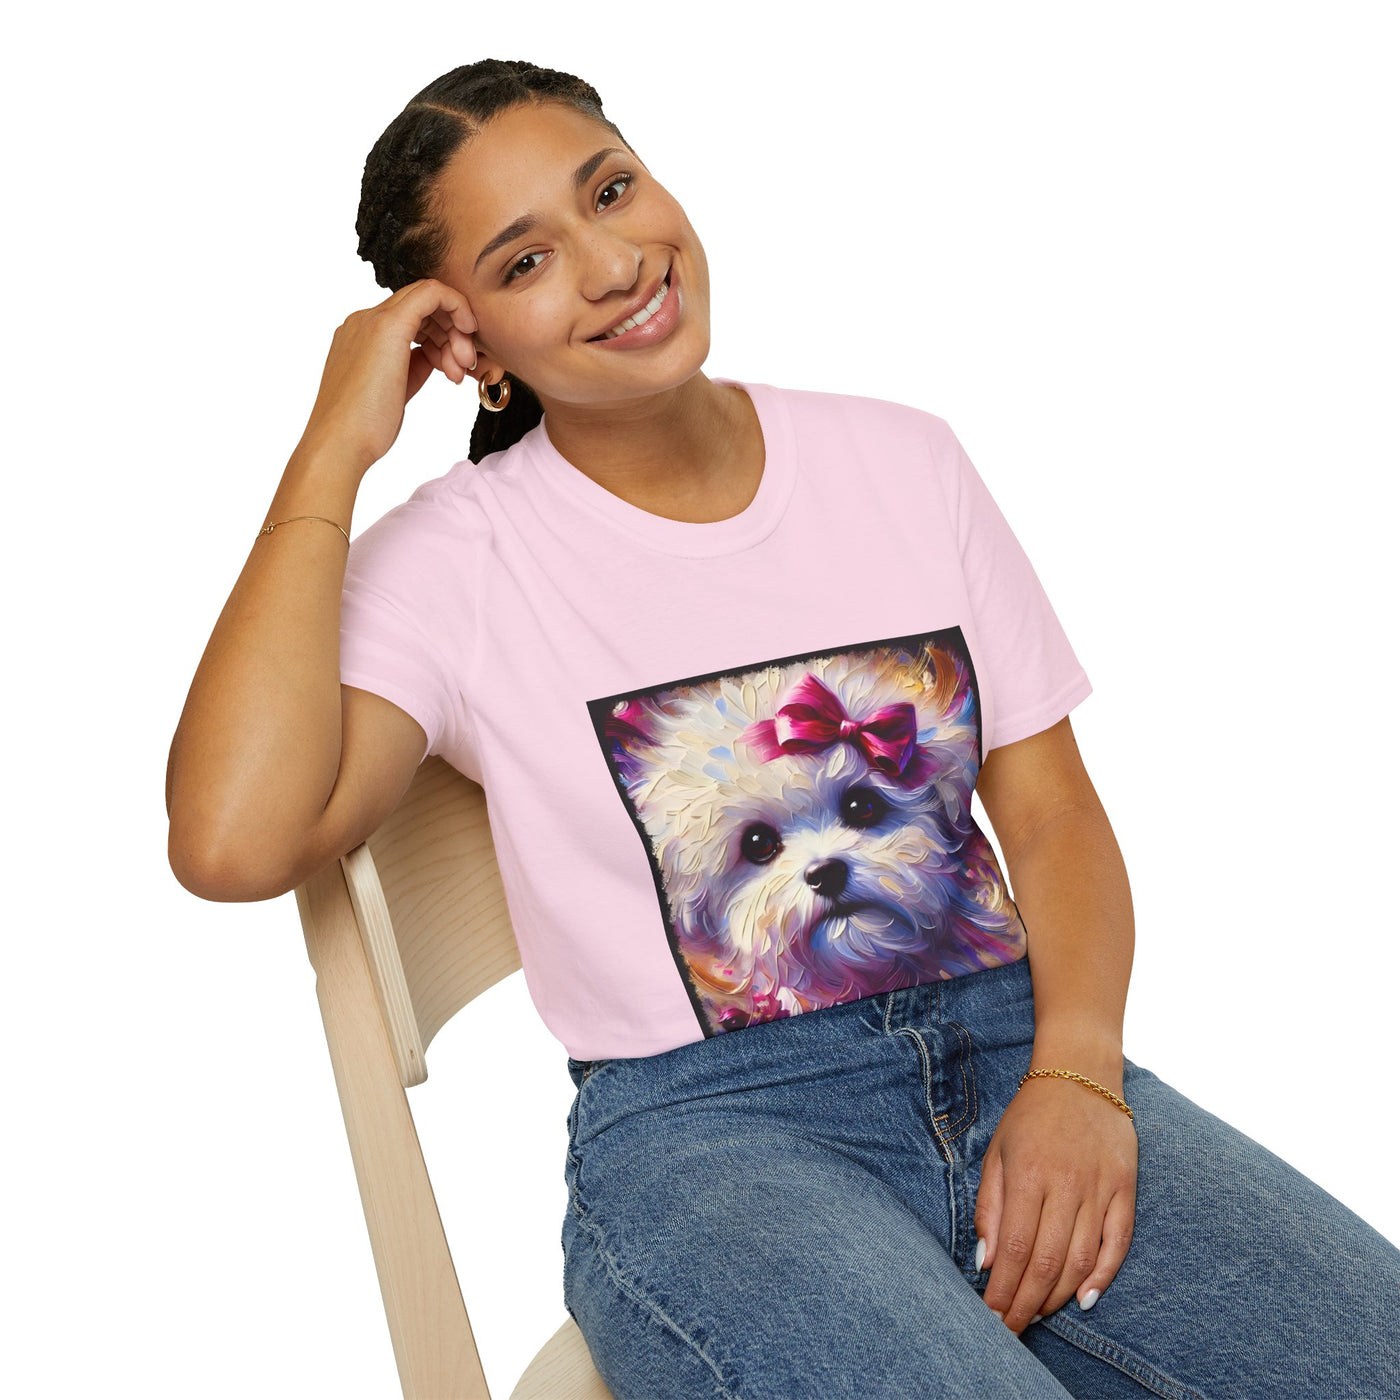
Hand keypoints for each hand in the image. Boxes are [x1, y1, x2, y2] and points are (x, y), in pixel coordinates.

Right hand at [298, 278, 478, 476]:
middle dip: (452, 332)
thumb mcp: (396, 390)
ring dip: (455, 331)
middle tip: (464, 367)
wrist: (340, 442)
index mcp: (361, 336)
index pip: (410, 318)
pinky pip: (432, 293)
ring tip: (459, 371)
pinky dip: (457, 307)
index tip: (454, 365)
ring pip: (428, 299)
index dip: (440, 336)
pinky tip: (467, 333)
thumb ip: (413, 366)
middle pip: (421, 306)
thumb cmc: (364, 428)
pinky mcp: (388, 325)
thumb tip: (435, 356)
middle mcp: (364, 321)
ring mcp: (373, 320)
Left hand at [973, 1074, 1137, 1333]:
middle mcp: (1066, 1184)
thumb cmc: (1031, 1116)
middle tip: (1012, 1329)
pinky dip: (1103, 1275)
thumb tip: (986, 1261)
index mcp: (1029, 1174)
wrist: (1080, 1074)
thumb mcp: (997, 1152)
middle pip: (1047, 1262)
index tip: (992, 1316)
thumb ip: (989, 1206)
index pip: (1015, 1248)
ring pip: (1081, 1259)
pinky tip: (1085, 1299)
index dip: (1004, 1290)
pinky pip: (1118, 1242)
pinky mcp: (1126, 1188)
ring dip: (1058, 1295)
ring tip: (1038, 1314)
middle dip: (1027, 1304)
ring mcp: (1100, 1187)